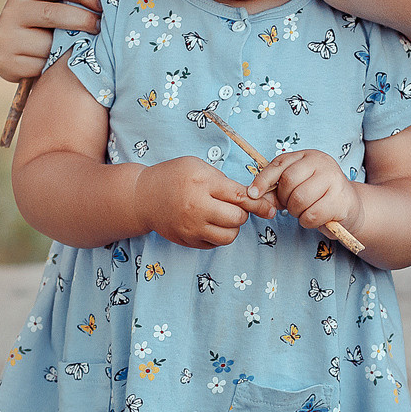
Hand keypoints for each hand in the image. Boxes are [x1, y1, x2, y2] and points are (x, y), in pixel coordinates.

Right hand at [0, 0, 111, 81]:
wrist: (16, 54)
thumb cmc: (46, 19)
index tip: (103, 2)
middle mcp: (11, 9)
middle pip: (52, 14)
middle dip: (81, 20)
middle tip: (100, 27)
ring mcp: (5, 36)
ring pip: (47, 44)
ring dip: (67, 48)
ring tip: (81, 47)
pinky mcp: (4, 61)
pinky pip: (39, 66)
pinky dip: (53, 67)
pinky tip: (58, 65)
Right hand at [135, 157, 252, 247]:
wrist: (142, 197)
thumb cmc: (172, 177)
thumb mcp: (197, 167)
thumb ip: (223, 181)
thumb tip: (251, 197)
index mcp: (201, 184)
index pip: (239, 196)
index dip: (258, 203)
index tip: (269, 207)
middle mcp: (196, 207)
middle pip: (237, 219)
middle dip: (242, 213)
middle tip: (234, 206)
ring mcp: (191, 227)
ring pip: (228, 236)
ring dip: (232, 227)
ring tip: (222, 216)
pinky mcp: (187, 241)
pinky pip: (214, 244)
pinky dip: (218, 235)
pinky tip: (209, 223)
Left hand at [249, 150, 360, 237]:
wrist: (349, 207)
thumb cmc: (317, 196)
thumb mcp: (295, 187)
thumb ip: (275, 190)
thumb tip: (254, 197)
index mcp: (308, 156)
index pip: (279, 164)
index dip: (262, 180)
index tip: (252, 194)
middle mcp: (322, 162)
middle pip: (288, 182)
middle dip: (285, 200)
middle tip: (292, 206)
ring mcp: (334, 179)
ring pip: (300, 200)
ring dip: (297, 213)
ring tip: (305, 211)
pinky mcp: (341, 199)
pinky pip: (312, 215)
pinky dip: (308, 221)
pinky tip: (315, 218)